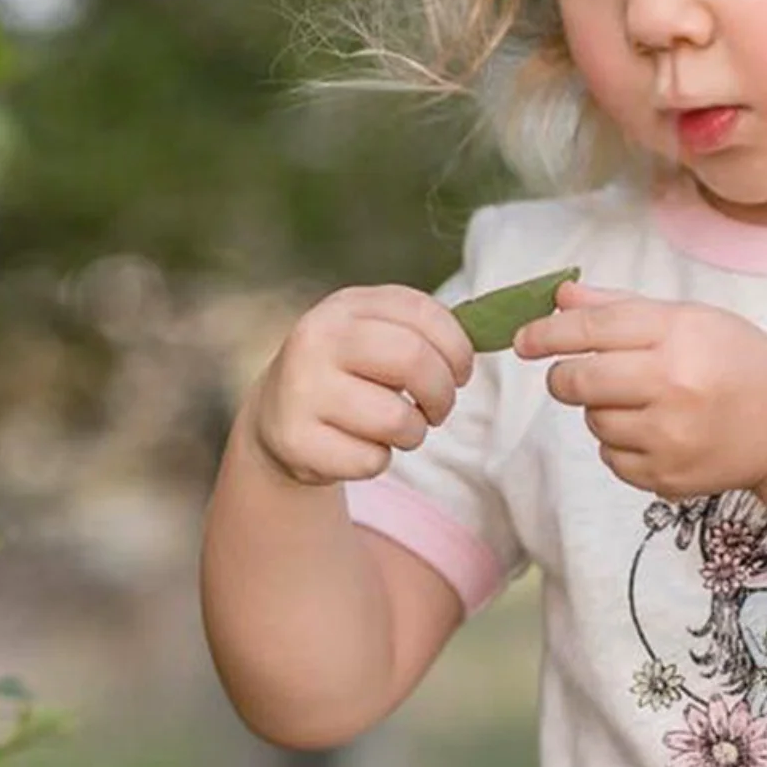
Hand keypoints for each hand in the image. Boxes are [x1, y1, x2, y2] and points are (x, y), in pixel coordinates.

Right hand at [248, 284, 474, 485]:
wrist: (276, 416)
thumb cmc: (351, 372)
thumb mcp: (377, 336)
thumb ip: (423, 333)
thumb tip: (490, 336)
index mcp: (347, 305)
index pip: (423, 313)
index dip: (458, 348)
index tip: (462, 372)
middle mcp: (317, 338)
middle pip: (412, 360)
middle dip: (442, 393)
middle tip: (440, 409)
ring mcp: (300, 388)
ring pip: (395, 419)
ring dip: (414, 433)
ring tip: (399, 428)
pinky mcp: (293, 439)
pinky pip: (369, 460)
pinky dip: (378, 461)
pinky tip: (359, 446)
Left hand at [513, 282, 766, 500]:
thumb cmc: (739, 361)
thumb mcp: (691, 318)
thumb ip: (622, 307)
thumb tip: (561, 297)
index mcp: (679, 335)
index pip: (593, 329)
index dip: (548, 333)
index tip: (522, 339)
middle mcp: (674, 385)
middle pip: (578, 380)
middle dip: (563, 376)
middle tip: (571, 374)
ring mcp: (670, 437)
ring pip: (594, 421)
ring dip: (601, 409)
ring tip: (642, 400)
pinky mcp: (667, 479)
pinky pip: (612, 458)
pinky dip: (620, 444)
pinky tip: (656, 431)